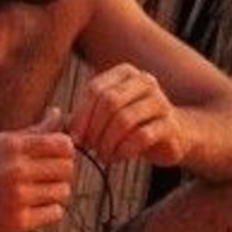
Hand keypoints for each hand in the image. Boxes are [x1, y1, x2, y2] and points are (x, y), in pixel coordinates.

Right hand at [0, 114, 77, 231]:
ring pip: (63, 192)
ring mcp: (17, 196)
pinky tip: (30, 208)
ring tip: (34, 194)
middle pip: (67, 168)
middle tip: (43, 178)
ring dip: (53, 193)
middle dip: (59, 173)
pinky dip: (47, 211)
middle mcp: (16, 169)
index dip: (64, 152)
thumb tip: (58, 113)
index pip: (64, 145)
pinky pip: (55, 213)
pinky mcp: (18, 221)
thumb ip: (32, 131)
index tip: (51, 159)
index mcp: (12, 146)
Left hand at [68, 63, 185, 167]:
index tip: (75, 137)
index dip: (81, 115)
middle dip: (94, 129)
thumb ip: (85, 114)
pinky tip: (118, 158)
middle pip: (109, 102)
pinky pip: (141, 137)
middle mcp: (145, 81)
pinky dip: (124, 150)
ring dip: (108, 142)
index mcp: (126, 73)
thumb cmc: (133, 126)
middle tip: (89, 148)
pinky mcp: (170, 125)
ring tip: (103, 156)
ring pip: (125, 120)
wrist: (174, 137)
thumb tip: (58, 123)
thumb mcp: (108, 114)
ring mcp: (161, 102)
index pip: (96, 88)